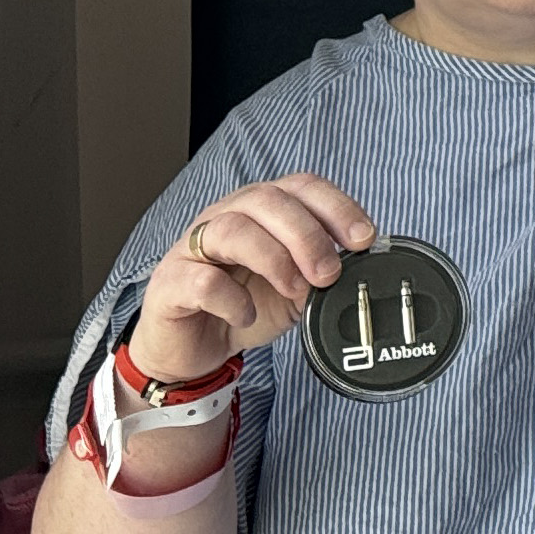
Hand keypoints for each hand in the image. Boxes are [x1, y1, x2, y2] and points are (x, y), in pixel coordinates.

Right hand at [129, 175, 377, 382]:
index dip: (337, 207)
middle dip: (307, 235)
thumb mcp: (297, 288)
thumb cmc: (245, 304)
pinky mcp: (170, 283)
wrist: (194, 347)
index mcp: (263, 210)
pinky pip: (200, 280)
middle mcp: (227, 216)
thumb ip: (322, 272)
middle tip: (328, 273)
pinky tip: (246, 315)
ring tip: (295, 289)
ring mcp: (193, 247)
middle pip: (268, 200)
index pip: (302, 186)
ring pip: (232, 229)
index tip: (364, 239)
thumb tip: (358, 269)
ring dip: (273, 258)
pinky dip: (231, 298)